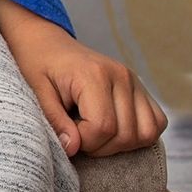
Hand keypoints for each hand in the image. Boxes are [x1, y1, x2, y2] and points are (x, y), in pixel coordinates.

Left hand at [0, 0, 165, 156]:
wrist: (46, 42)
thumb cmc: (37, 64)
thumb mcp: (36, 91)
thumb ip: (55, 120)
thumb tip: (73, 148)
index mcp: (94, 73)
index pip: (103, 126)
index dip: (84, 142)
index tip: (66, 134)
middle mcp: (122, 76)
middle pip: (125, 135)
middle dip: (99, 146)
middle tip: (76, 133)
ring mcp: (136, 82)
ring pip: (146, 134)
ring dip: (120, 144)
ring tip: (93, 131)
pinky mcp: (142, 89)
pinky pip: (156, 123)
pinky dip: (138, 135)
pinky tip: (112, 128)